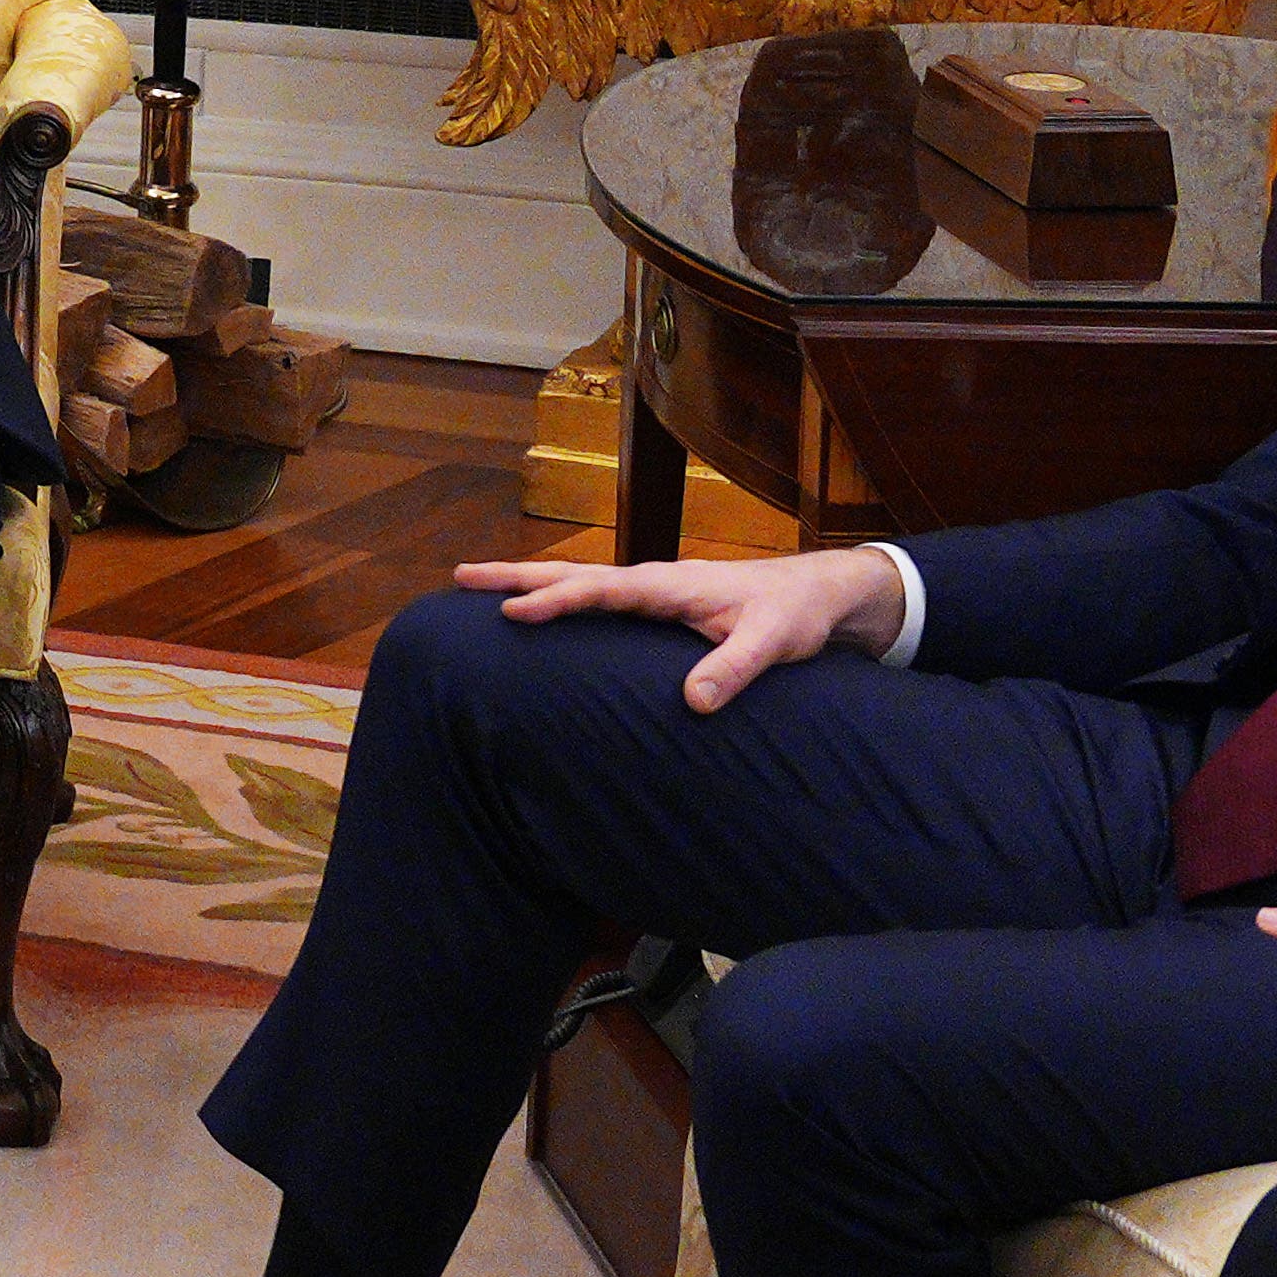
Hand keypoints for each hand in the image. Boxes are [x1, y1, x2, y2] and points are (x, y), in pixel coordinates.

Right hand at [461, 546, 899, 708]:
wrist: (818, 593)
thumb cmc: (793, 615)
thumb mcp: (772, 643)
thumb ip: (734, 669)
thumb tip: (692, 703)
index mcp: (669, 585)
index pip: (601, 589)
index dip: (556, 601)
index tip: (511, 611)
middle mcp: (652, 581)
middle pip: (571, 573)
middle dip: (515, 576)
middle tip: (458, 577)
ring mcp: (652, 590)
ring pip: (578, 581)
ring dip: (528, 583)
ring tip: (478, 589)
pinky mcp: (657, 605)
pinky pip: (595, 597)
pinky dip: (558, 597)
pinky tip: (540, 611)